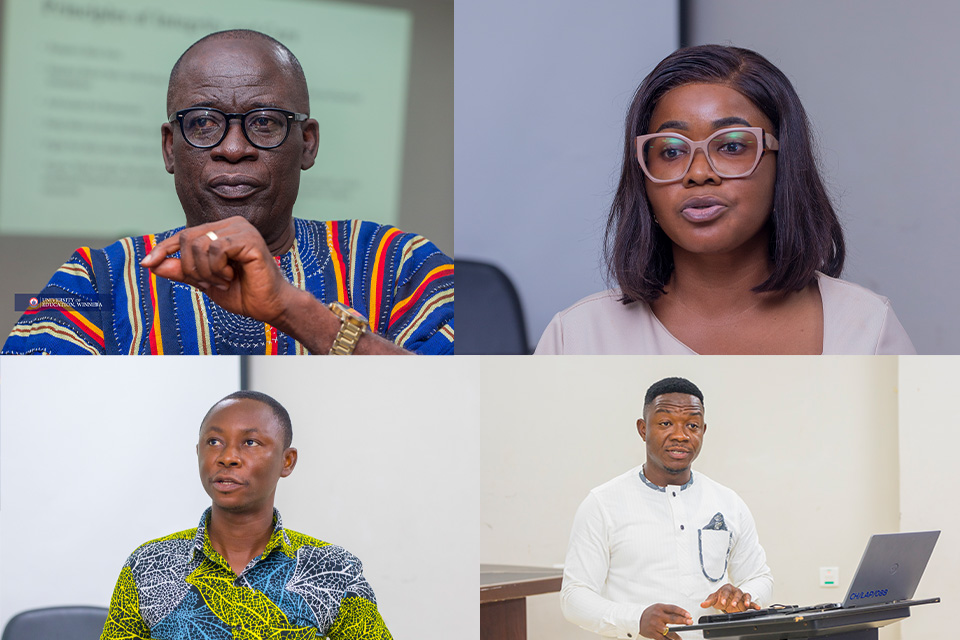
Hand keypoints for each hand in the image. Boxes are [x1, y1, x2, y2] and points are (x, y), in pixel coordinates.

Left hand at [140, 217, 295, 324]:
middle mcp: (232, 224)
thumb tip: (154, 264)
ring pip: (200, 244)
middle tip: (210, 283)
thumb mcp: (205, 282)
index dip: (163, 249)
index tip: (147, 264)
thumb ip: (182, 271)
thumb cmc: (243, 294)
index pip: (184, 235)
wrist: (269, 307)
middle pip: (187, 239)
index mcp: (222, 231)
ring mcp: (242, 229)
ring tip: (223, 281)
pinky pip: (216, 249)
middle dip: (191, 267)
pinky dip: (217, 268)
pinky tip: (231, 276)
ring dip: (205, 271)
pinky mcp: (249, 239)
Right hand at [639, 603, 691, 639]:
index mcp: (659, 607)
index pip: (673, 608)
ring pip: (669, 631)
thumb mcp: (658, 608)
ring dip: (677, 636)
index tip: (689, 615)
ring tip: (680, 638)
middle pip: (673, 618)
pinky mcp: (653, 633)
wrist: (637, 619)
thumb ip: (669, 611)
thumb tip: (683, 615)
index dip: (682, 612)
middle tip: (690, 622)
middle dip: (683, 621)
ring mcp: (655, 624)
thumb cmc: (650, 614)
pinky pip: (663, 638)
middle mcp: (657, 615)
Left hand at [700, 583, 759, 612]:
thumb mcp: (713, 599)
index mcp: (726, 588)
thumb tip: (702, 604)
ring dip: (746, 600)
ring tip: (746, 605)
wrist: (725, 600)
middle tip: (732, 605)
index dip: (724, 597)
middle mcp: (735, 591)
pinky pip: (751, 602)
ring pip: (745, 596)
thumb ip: (708, 601)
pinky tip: (758, 608)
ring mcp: (741, 596)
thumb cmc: (720, 597)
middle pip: (737, 593)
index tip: (722, 603)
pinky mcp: (746, 602)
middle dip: (735, 599)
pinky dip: (754, 605)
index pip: (725, 591)